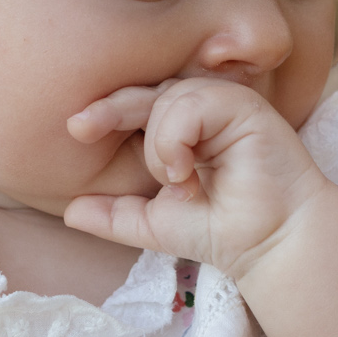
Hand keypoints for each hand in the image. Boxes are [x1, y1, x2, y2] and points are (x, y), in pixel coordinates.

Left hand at [63, 77, 335, 277]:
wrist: (268, 244)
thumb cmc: (222, 230)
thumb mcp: (154, 223)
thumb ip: (115, 215)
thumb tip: (69, 211)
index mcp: (182, 127)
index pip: (136, 107)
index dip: (105, 113)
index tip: (74, 128)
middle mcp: (203, 108)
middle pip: (146, 93)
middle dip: (110, 109)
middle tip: (79, 127)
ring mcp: (224, 102)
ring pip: (167, 99)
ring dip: (159, 147)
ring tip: (177, 183)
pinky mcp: (244, 104)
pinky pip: (191, 105)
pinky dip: (177, 140)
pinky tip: (187, 173)